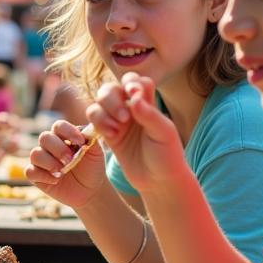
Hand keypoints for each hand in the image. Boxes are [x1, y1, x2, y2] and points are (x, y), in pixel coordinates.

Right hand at [25, 120, 105, 208]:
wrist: (89, 190)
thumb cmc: (92, 168)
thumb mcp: (96, 152)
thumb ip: (90, 138)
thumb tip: (83, 130)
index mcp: (63, 137)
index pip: (59, 126)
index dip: (68, 131)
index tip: (81, 142)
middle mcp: (49, 146)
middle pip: (44, 137)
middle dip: (58, 149)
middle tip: (70, 160)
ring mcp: (41, 160)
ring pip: (35, 154)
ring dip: (49, 162)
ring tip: (62, 172)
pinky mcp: (36, 176)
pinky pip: (30, 171)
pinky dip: (43, 176)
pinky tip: (56, 180)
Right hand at [87, 74, 185, 197]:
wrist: (159, 181)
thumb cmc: (167, 156)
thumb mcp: (164, 134)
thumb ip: (149, 114)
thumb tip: (134, 98)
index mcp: (149, 103)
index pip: (136, 80)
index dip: (132, 83)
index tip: (134, 95)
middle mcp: (132, 109)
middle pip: (112, 87)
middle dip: (112, 98)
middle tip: (125, 118)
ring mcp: (118, 121)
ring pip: (100, 101)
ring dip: (104, 111)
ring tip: (117, 130)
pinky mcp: (108, 134)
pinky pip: (94, 118)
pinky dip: (99, 122)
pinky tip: (111, 136)